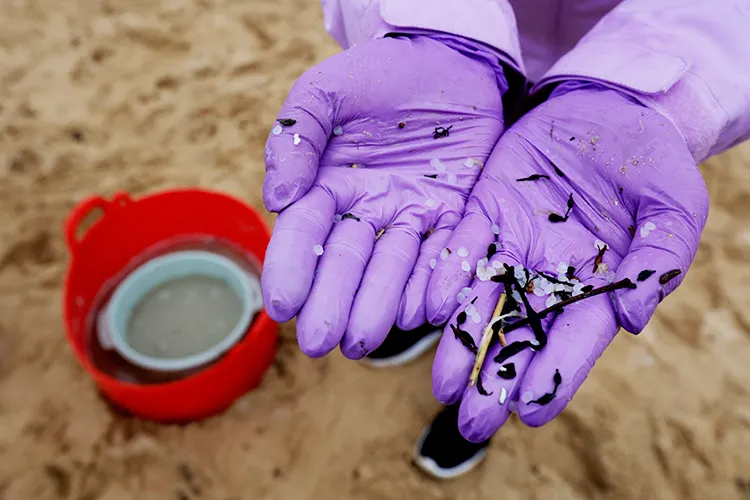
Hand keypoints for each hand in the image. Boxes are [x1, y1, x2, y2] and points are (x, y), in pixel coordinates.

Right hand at [261, 35, 505, 357]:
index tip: (280, 306)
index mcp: (327, 183)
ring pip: (393, 266)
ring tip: (365, 340)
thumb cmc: (378, 73)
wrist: (447, 59)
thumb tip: (276, 199)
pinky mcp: (454, 213)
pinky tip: (421, 310)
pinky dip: (436, 280)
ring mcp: (411, 214)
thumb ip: (296, 138)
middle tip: (320, 342)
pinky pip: (446, 252)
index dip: (291, 267)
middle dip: (332, 301)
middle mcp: (366, 208)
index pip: (304, 232)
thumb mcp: (326, 92)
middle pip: (346, 261)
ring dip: (379, 304)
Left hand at [426, 84, 708, 440]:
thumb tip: (633, 321)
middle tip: (469, 421)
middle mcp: (548, 272)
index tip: (530, 412)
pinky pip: (461, 247)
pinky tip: (430, 309)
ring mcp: (513, 242)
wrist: (612, 107)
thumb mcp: (674, 206)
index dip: (553, 375)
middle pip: (519, 333)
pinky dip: (446, 277)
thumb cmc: (652, 160)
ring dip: (462, 342)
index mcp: (596, 281)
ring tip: (441, 386)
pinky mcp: (485, 209)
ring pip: (482, 301)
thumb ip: (659, 262)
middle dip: (494, 378)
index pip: (573, 338)